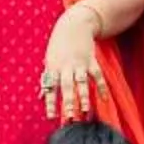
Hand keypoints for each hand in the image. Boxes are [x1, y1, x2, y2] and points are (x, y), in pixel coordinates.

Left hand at [40, 5, 108, 123]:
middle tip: (70, 118)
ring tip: (85, 111)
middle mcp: (65, 67)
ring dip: (84, 97)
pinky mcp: (91, 60)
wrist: (73, 25)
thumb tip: (40, 96)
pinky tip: (104, 100)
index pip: (50, 89)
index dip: (50, 103)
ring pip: (82, 82)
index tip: (50, 118)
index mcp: (53, 68)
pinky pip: (97, 76)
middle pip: (67, 87)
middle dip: (68, 102)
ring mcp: (79, 64)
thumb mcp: (49, 60)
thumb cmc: (58, 46)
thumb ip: (46, 79)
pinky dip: (101, 87)